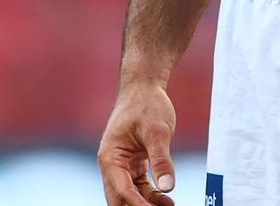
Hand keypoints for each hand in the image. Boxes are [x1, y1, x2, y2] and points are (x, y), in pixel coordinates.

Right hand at [98, 81, 176, 205]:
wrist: (144, 86)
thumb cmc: (147, 103)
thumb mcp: (158, 130)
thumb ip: (161, 159)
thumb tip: (168, 187)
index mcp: (110, 158)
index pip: (122, 192)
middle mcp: (112, 165)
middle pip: (120, 199)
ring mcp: (121, 165)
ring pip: (130, 195)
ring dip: (146, 204)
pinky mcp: (132, 163)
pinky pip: (138, 186)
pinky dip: (150, 194)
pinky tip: (166, 199)